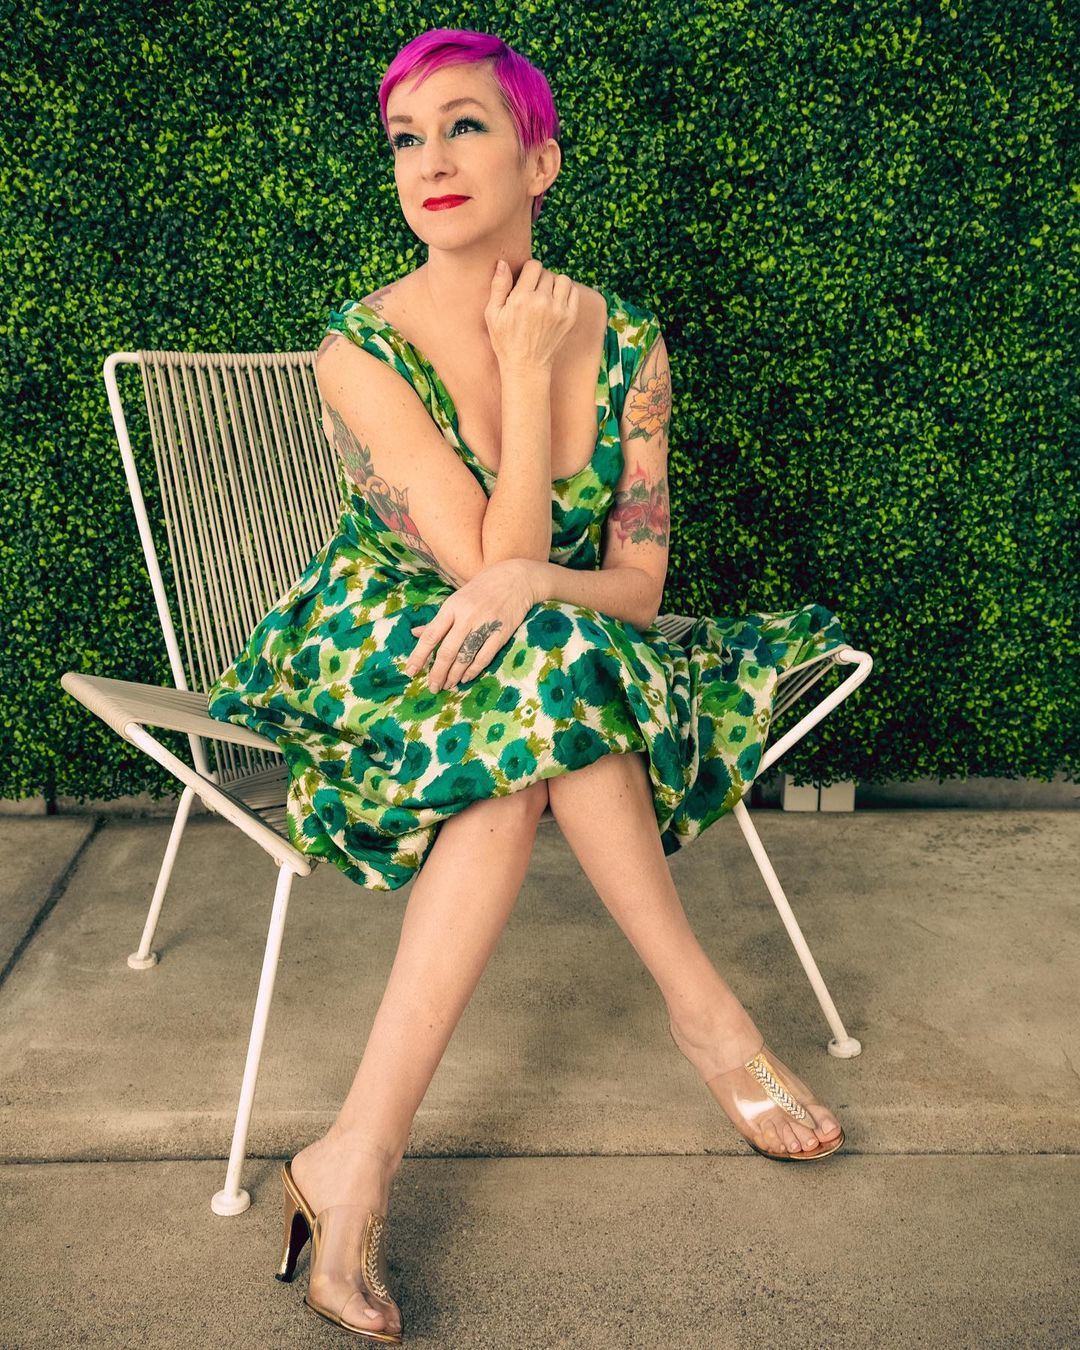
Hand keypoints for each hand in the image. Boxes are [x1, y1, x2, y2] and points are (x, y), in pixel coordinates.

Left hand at [405, 559, 538, 691]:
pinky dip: (473, 670)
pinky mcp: (501, 633)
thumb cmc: (481, 589)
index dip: (419, 656)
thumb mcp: (456, 600)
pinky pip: (484, 657)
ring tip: (448, 685)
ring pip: (465, 657)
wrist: (516, 578)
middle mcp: (466, 617)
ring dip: (454, 675)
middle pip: (447, 651)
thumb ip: (437, 620)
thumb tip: (415, 633)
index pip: (431, 635)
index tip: (410, 672)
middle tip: (432, 687)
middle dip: (437, 673)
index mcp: (451, 607)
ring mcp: (485, 625)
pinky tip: (465, 678)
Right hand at [485, 257, 579, 372]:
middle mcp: (542, 302)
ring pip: (562, 280)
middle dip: (539, 280)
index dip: (528, 273)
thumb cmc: (506, 341)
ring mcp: (559, 310)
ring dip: (554, 284)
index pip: (533, 266)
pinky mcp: (570, 318)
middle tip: (533, 295)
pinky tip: (556, 303)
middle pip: (547, 273)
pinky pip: (573, 292)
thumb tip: (502, 263)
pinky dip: (567, 293)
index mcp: (522, 298)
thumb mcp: (493, 315)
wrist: (526, 367)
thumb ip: (498, 287)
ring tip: (546, 297)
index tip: (524, 284)